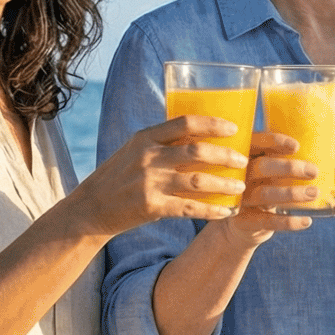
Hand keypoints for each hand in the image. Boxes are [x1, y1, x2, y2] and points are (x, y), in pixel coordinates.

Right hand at [68, 115, 245, 236]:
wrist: (91, 209)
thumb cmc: (119, 176)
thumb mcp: (134, 150)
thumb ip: (161, 142)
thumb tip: (201, 134)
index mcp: (145, 138)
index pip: (185, 123)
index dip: (213, 124)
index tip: (233, 129)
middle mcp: (147, 157)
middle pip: (197, 151)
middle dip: (226, 156)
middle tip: (244, 161)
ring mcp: (149, 183)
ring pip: (198, 181)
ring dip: (225, 184)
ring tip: (242, 187)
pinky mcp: (152, 207)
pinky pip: (190, 208)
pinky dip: (212, 210)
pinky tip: (226, 212)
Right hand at [216, 132, 316, 243]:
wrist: (240, 223)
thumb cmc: (262, 186)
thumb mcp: (265, 168)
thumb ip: (280, 156)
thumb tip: (319, 146)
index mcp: (244, 156)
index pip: (255, 143)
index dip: (273, 142)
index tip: (296, 146)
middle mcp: (239, 176)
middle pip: (261, 167)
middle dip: (289, 168)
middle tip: (314, 171)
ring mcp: (240, 199)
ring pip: (264, 194)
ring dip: (291, 194)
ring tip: (314, 193)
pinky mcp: (244, 221)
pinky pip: (267, 221)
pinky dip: (288, 222)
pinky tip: (306, 220)